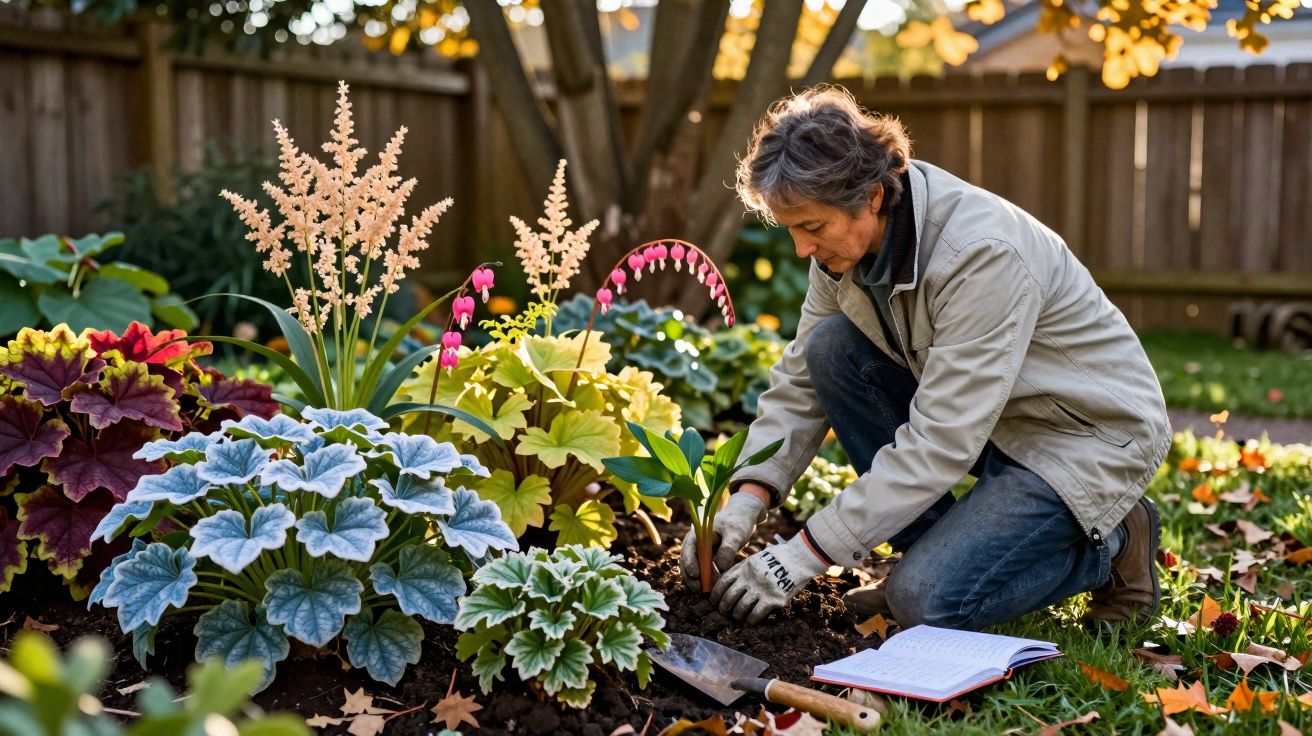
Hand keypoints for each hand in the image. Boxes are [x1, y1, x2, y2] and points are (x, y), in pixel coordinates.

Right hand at [680, 490, 766, 588]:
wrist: (743, 516)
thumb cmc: (738, 522)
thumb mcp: (735, 535)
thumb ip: (727, 550)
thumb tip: (720, 568)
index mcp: (698, 533)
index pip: (688, 549)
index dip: (689, 563)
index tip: (695, 576)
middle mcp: (697, 543)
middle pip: (687, 561)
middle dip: (691, 576)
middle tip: (698, 589)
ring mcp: (702, 550)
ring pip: (695, 567)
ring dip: (698, 579)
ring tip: (706, 592)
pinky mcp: (709, 557)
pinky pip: (704, 569)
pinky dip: (707, 578)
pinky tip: (714, 587)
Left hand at [710, 534, 828, 624]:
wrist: (801, 556)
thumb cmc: (780, 557)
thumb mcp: (757, 558)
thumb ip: (744, 569)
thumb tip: (731, 582)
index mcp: (744, 566)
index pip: (723, 582)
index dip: (715, 594)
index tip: (713, 601)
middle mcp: (750, 578)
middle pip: (729, 597)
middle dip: (723, 607)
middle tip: (723, 612)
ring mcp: (761, 589)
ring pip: (741, 607)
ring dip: (737, 615)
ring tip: (737, 617)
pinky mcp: (774, 599)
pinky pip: (756, 614)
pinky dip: (751, 620)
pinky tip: (750, 622)